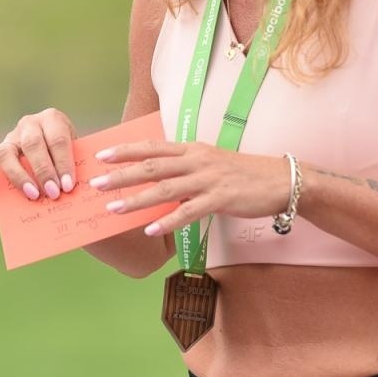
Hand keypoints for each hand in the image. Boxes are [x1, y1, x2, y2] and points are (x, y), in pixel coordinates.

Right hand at [0, 108, 77, 200]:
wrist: (55, 146)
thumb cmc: (69, 152)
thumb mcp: (77, 151)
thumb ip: (75, 164)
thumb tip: (73, 190)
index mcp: (52, 119)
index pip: (57, 139)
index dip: (63, 163)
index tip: (68, 186)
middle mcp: (29, 124)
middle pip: (33, 144)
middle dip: (44, 171)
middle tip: (53, 192)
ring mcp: (11, 137)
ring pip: (8, 152)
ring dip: (20, 175)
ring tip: (33, 194)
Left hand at [88, 140, 290, 235]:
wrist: (280, 180)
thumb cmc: (243, 174)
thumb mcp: (210, 162)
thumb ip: (184, 167)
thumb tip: (156, 177)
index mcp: (193, 149)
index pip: (153, 147)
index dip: (125, 150)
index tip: (101, 155)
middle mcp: (197, 160)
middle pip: (152, 166)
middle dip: (121, 175)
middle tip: (96, 183)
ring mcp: (209, 179)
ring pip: (165, 189)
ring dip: (136, 199)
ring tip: (113, 209)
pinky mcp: (221, 199)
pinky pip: (189, 212)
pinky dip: (168, 221)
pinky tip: (150, 229)